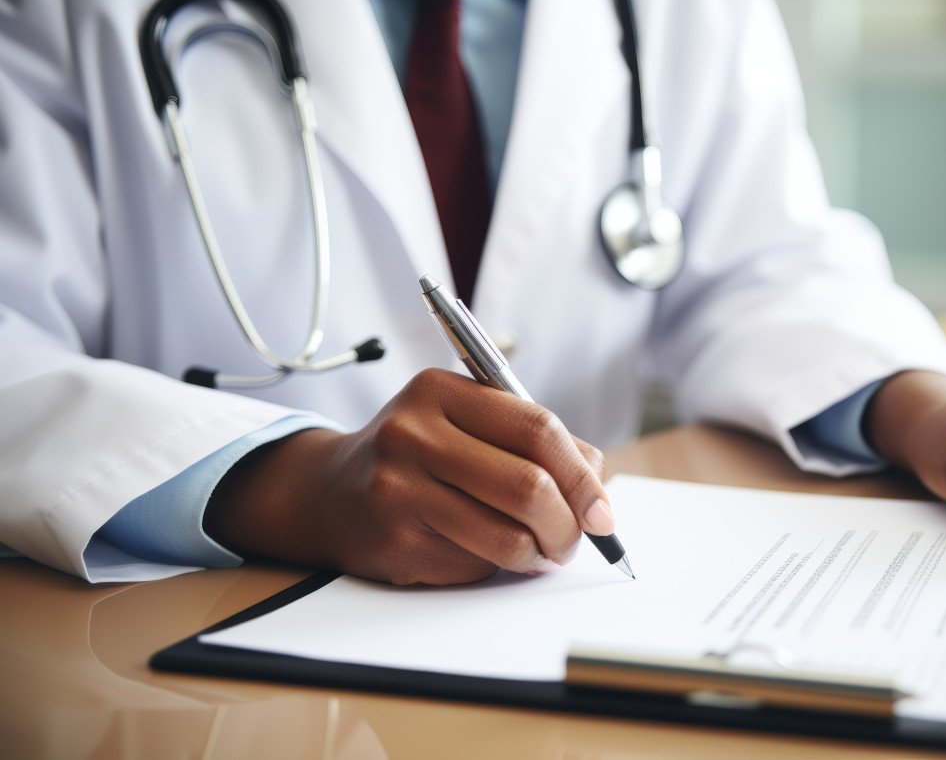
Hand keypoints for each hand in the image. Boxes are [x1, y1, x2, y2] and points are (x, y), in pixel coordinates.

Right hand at [204, 369, 613, 584]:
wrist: (329, 492)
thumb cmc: (419, 454)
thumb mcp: (466, 421)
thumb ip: (532, 440)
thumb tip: (598, 488)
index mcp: (440, 390)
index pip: (537, 429)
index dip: (582, 475)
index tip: (603, 510)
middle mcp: (412, 435)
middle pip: (528, 487)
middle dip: (569, 525)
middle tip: (577, 540)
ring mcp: (398, 490)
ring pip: (507, 537)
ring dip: (540, 554)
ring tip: (542, 552)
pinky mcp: (393, 542)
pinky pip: (475, 566)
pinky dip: (497, 567)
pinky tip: (483, 552)